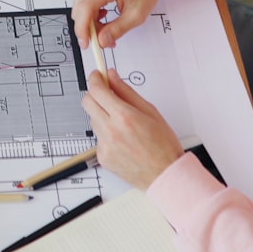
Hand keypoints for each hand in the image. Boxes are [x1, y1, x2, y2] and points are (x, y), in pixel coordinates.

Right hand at [73, 0, 167, 48]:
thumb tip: (102, 41)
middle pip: (80, 10)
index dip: (82, 28)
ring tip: (107, 28)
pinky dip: (91, 15)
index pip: (85, 8)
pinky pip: (83, 4)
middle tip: (104, 39)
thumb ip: (117, 29)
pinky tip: (102, 17)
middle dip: (88, 29)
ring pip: (80, 9)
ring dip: (90, 23)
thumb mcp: (136, 15)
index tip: (86, 43)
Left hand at [82, 69, 183, 190]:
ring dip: (102, 115)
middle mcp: (111, 131)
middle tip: (107, 95)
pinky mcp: (102, 157)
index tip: (98, 76)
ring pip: (93, 120)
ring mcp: (104, 145)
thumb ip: (127, 92)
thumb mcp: (150, 111)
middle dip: (95, 95)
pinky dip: (106, 134)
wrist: (165, 175)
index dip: (95, 79)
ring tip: (123, 124)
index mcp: (124, 117)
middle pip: (87, 103)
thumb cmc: (163, 145)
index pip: (97, 90)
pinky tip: (123, 140)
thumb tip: (112, 77)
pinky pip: (98, 138)